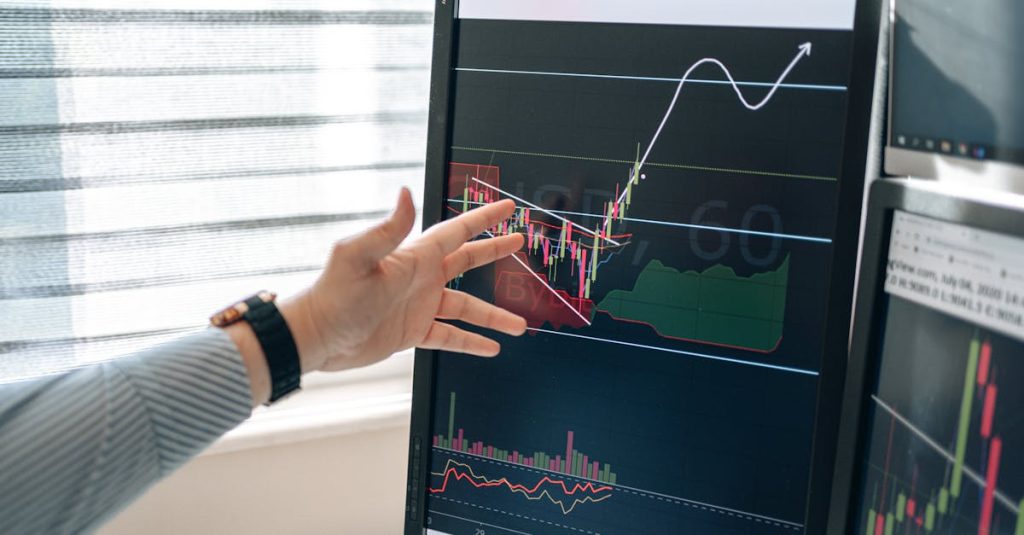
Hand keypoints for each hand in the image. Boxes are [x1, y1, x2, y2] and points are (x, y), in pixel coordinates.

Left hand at [282, 188, 526, 373]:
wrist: (317, 336)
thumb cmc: (333, 295)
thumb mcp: (359, 257)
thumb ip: (388, 230)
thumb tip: (406, 193)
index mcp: (414, 257)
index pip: (456, 232)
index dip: (482, 219)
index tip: (506, 207)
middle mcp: (420, 278)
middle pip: (467, 261)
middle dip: (494, 251)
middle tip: (520, 241)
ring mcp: (418, 305)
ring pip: (466, 308)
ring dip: (492, 315)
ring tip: (521, 325)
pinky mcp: (412, 331)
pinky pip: (449, 336)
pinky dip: (470, 342)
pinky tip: (491, 348)